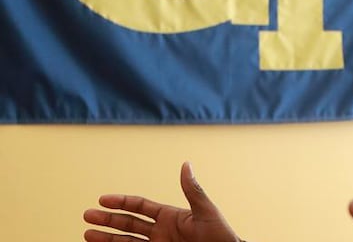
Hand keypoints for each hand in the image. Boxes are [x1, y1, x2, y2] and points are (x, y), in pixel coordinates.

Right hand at [84, 162, 240, 241]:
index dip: (121, 202)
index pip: (139, 206)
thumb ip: (192, 190)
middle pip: (127, 224)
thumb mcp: (205, 211)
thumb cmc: (219, 235)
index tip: (101, 199)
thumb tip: (186, 164)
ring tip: (86, 235)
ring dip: (106, 238)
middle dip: (107, 220)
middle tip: (86, 215)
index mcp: (170, 216)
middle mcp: (160, 232)